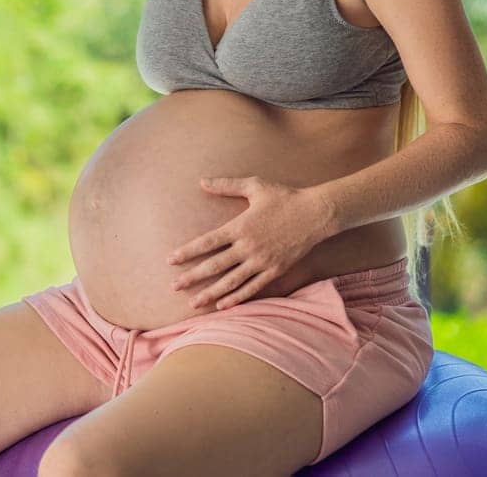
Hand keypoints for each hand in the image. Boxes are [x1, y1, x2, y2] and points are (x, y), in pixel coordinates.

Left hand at [166, 176, 336, 309]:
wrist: (316, 213)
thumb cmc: (284, 197)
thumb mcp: (255, 186)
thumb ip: (227, 185)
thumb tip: (202, 181)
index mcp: (240, 226)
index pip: (207, 242)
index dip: (187, 252)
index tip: (170, 260)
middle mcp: (248, 246)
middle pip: (214, 266)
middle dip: (192, 277)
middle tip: (174, 286)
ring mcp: (262, 261)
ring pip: (231, 281)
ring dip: (211, 293)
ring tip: (194, 303)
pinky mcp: (275, 270)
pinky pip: (252, 288)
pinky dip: (237, 298)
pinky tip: (223, 305)